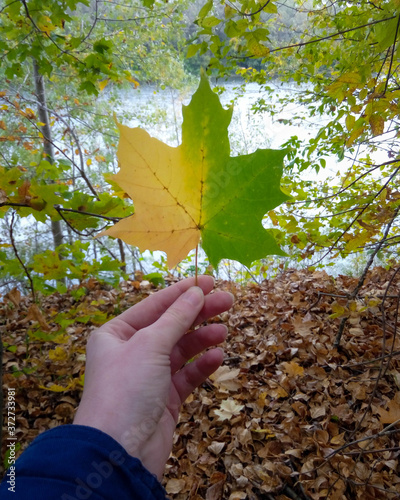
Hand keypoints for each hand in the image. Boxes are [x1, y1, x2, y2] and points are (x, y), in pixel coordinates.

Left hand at [73, 275, 232, 478]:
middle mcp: (131, 352)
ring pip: (181, 349)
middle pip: (171, 325)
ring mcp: (148, 375)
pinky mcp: (164, 398)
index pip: (154, 305)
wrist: (119, 452)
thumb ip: (176, 317)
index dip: (182, 292)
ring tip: (224, 331)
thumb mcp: (150, 344)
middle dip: (198, 313)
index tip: (208, 281)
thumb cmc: (126, 388)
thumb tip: (196, 292)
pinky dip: (201, 365)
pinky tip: (216, 357)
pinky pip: (186, 375)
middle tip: (227, 301)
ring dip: (202, 339)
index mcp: (116, 334)